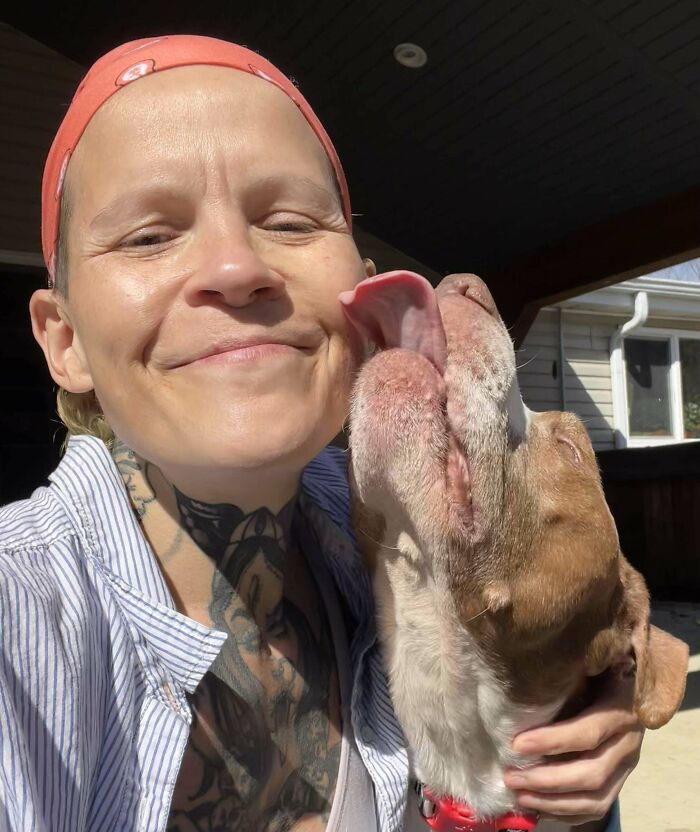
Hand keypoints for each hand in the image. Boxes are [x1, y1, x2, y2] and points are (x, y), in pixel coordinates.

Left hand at [503, 674, 642, 826]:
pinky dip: (566, 813)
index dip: (552, 741)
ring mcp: (628, 766)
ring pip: (596, 799)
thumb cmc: (599, 670)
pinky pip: (597, 809)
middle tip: (510, 776)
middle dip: (547, 780)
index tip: (517, 744)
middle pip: (591, 773)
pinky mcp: (621, 782)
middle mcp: (629, 742)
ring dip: (554, 802)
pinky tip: (538, 807)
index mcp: (621, 708)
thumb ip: (568, 674)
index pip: (588, 732)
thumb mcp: (589, 665)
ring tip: (519, 795)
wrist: (628, 684)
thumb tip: (523, 675)